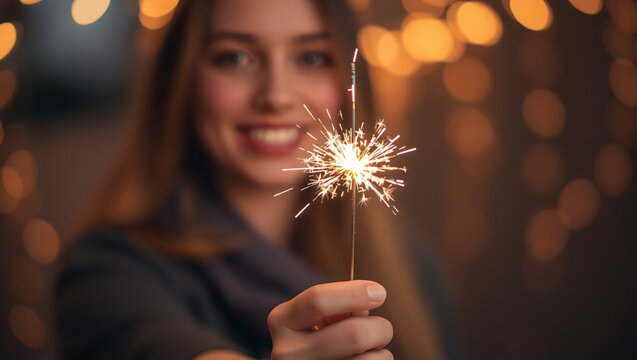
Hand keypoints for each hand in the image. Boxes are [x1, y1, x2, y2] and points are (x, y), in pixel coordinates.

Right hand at [268, 280, 392, 359]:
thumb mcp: (319, 318)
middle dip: (379, 328)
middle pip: (354, 334)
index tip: (379, 292)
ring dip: (380, 353)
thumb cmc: (319, 340)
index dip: (354, 293)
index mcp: (282, 320)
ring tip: (368, 352)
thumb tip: (369, 300)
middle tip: (382, 329)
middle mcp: (287, 352)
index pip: (318, 300)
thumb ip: (341, 308)